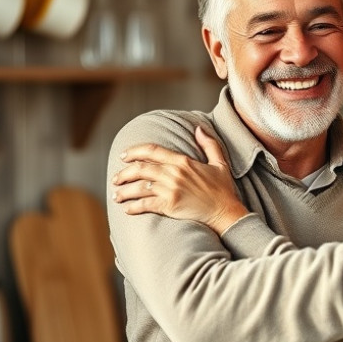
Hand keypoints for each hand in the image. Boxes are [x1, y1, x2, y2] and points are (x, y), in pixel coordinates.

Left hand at [112, 127, 249, 233]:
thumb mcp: (220, 163)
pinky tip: (127, 209)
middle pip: (141, 169)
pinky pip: (145, 204)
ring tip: (117, 195)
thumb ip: (209, 144)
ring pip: (139, 187)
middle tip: (116, 178)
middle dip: (124, 173)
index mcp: (183, 161)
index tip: (123, 156)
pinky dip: (133, 207)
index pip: (152, 151)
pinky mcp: (169, 206)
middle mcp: (174, 174)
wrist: (226, 213)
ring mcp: (170, 190)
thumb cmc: (223, 190)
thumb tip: (199, 128)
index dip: (134, 151)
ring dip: (124, 191)